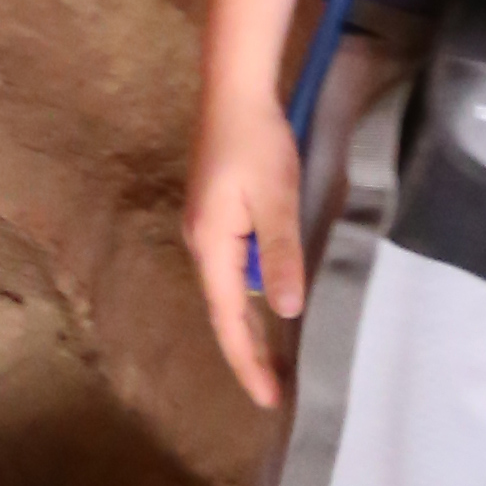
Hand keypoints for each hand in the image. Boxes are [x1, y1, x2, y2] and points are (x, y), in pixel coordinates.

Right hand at [186, 81, 305, 407]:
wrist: (234, 86)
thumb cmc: (257, 142)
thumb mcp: (276, 199)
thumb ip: (279, 254)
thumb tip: (285, 312)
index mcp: (211, 245)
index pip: (228, 319)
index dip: (248, 361)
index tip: (268, 399)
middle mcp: (201, 240)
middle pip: (223, 308)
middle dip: (247, 349)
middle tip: (274, 387)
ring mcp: (205, 223)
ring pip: (227, 286)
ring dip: (249, 320)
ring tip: (275, 352)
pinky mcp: (215, 207)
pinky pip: (232, 264)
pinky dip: (248, 290)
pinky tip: (268, 290)